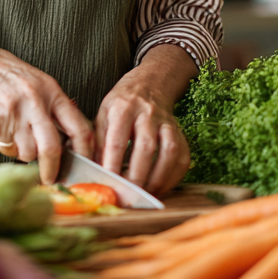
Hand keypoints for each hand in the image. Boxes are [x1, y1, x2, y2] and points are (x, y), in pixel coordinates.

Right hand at [0, 44, 94, 183]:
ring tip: (16, 135)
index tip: (82, 165)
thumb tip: (69, 141)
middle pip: (50, 149)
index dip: (84, 152)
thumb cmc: (6, 72)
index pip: (78, 127)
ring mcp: (11, 115)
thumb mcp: (39, 82)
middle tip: (49, 178)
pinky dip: (4, 146)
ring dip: (23, 153)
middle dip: (51, 170)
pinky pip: (3, 150)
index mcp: (50, 91)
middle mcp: (33, 103)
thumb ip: (54, 108)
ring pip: (25, 153)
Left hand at [94, 44, 196, 194]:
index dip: (112, 165)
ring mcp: (166, 122)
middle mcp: (147, 113)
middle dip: (137, 176)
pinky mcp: (179, 131)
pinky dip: (174, 176)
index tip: (108, 184)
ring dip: (159, 177)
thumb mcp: (103, 113)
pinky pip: (182, 155)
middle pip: (145, 147)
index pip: (117, 140)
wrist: (150, 83)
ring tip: (146, 194)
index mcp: (123, 107)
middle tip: (128, 195)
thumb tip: (94, 171)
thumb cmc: (122, 103)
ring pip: (168, 151)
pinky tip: (162, 186)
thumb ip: (99, 141)